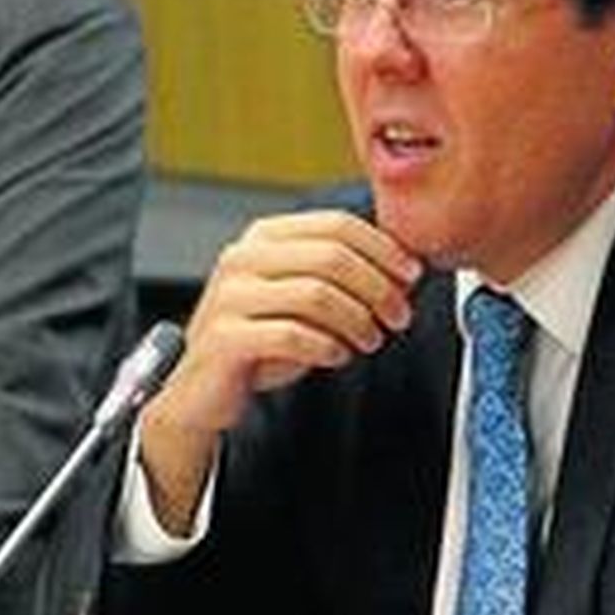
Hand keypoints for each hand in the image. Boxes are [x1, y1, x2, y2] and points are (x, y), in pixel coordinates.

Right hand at [140, 210, 421, 532]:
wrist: (202, 390)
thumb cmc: (257, 342)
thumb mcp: (302, 299)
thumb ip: (341, 277)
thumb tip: (404, 269)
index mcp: (263, 237)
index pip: (336, 224)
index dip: (383, 248)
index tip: (411, 275)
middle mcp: (242, 258)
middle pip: (332, 256)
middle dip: (379, 287)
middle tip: (399, 316)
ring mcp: (230, 295)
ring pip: (318, 293)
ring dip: (358, 320)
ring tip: (370, 340)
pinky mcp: (226, 335)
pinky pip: (294, 335)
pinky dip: (327, 347)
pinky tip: (336, 356)